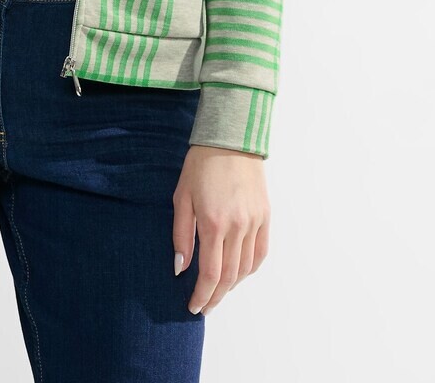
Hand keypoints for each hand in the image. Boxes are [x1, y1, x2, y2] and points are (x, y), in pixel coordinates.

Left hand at [172, 144, 269, 315]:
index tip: (193, 306)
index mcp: (213, 223)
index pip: (210, 274)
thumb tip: (181, 268)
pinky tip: (238, 274)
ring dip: (232, 286)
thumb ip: (181, 235)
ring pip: (246, 268)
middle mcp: (237, 227)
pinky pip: (260, 253)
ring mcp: (254, 223)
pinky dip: (250, 269)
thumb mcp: (182, 197)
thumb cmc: (200, 165)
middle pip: (229, 276)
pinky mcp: (265, 217)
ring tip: (218, 292)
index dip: (202, 295)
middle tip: (204, 306)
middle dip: (215, 296)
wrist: (231, 139)